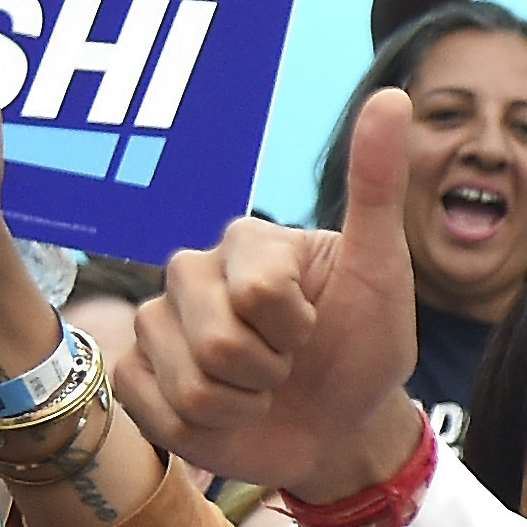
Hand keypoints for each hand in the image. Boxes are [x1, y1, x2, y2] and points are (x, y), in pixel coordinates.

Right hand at [112, 87, 425, 502]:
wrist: (342, 426)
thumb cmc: (363, 347)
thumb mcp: (382, 272)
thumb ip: (377, 188)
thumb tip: (391, 96)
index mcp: (245, 241)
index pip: (258, 294)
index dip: (297, 328)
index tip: (315, 326)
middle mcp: (191, 271)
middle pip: (218, 342)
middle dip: (270, 372)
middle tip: (288, 365)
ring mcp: (157, 323)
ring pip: (190, 384)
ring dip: (242, 405)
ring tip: (260, 391)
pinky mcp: (135, 377)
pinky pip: (156, 411)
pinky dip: (206, 430)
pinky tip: (226, 414)